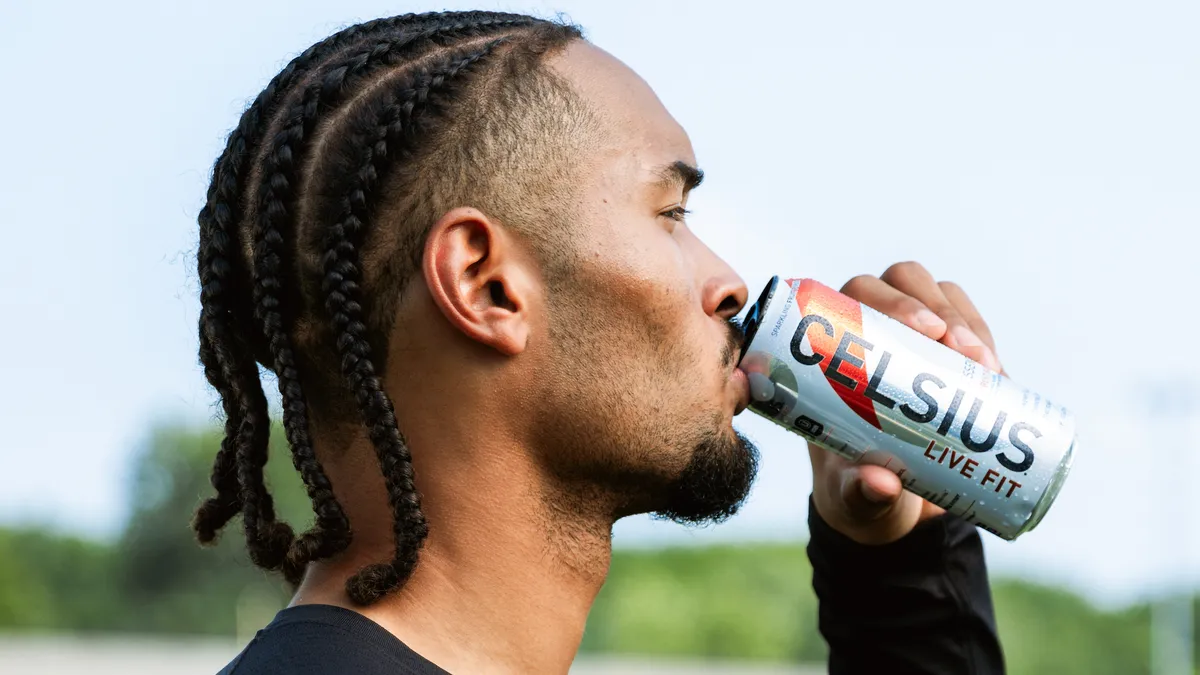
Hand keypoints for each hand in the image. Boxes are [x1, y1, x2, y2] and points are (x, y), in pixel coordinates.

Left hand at [810, 262, 1003, 544]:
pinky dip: (988, 345)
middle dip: (940, 309)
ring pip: (943, 298)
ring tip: (987, 369)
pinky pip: (973, 328)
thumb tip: (881, 484)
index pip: (857, 294)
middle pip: (906, 283)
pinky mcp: (949, 354)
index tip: (924, 330)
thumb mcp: (852, 495)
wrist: (885, 505)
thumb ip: (860, 492)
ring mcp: (913, 335)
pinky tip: (998, 376)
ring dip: (969, 325)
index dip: (892, 299)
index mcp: (833, 347)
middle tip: (963, 352)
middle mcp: (871, 327)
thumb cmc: (853, 488)